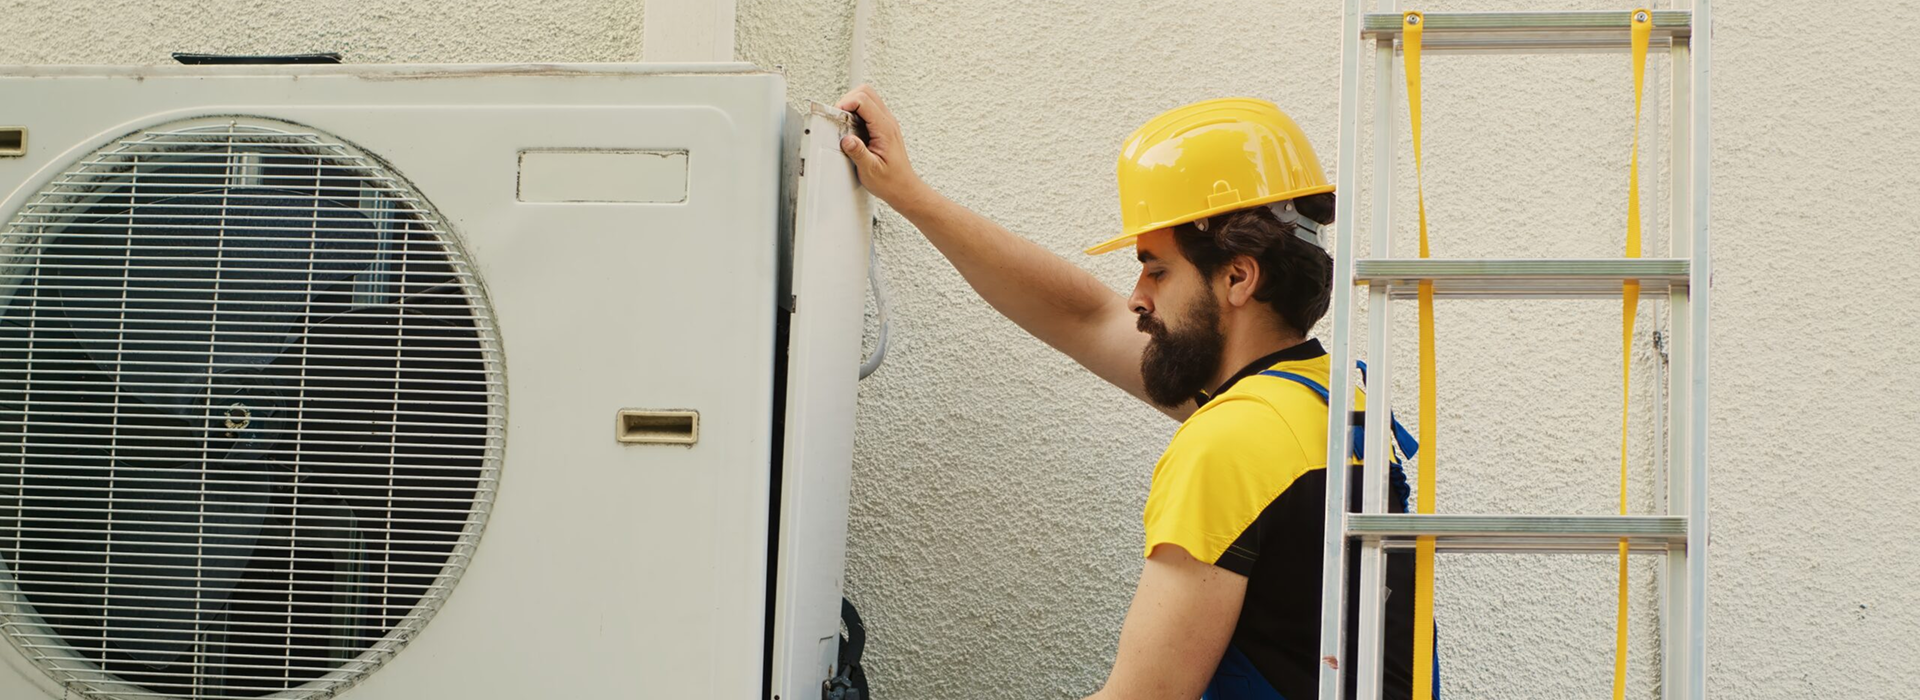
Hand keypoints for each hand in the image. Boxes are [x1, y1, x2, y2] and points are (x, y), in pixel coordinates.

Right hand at [835, 85, 932, 209]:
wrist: (904, 188)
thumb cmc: (891, 181)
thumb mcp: (870, 170)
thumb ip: (858, 153)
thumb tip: (847, 139)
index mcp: (884, 128)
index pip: (863, 100)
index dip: (846, 103)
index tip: (836, 115)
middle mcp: (887, 122)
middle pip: (866, 92)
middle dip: (847, 99)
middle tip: (838, 115)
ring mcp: (886, 123)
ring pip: (868, 98)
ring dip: (852, 104)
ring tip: (843, 121)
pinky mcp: (883, 127)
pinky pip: (869, 109)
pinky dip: (856, 112)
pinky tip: (851, 127)